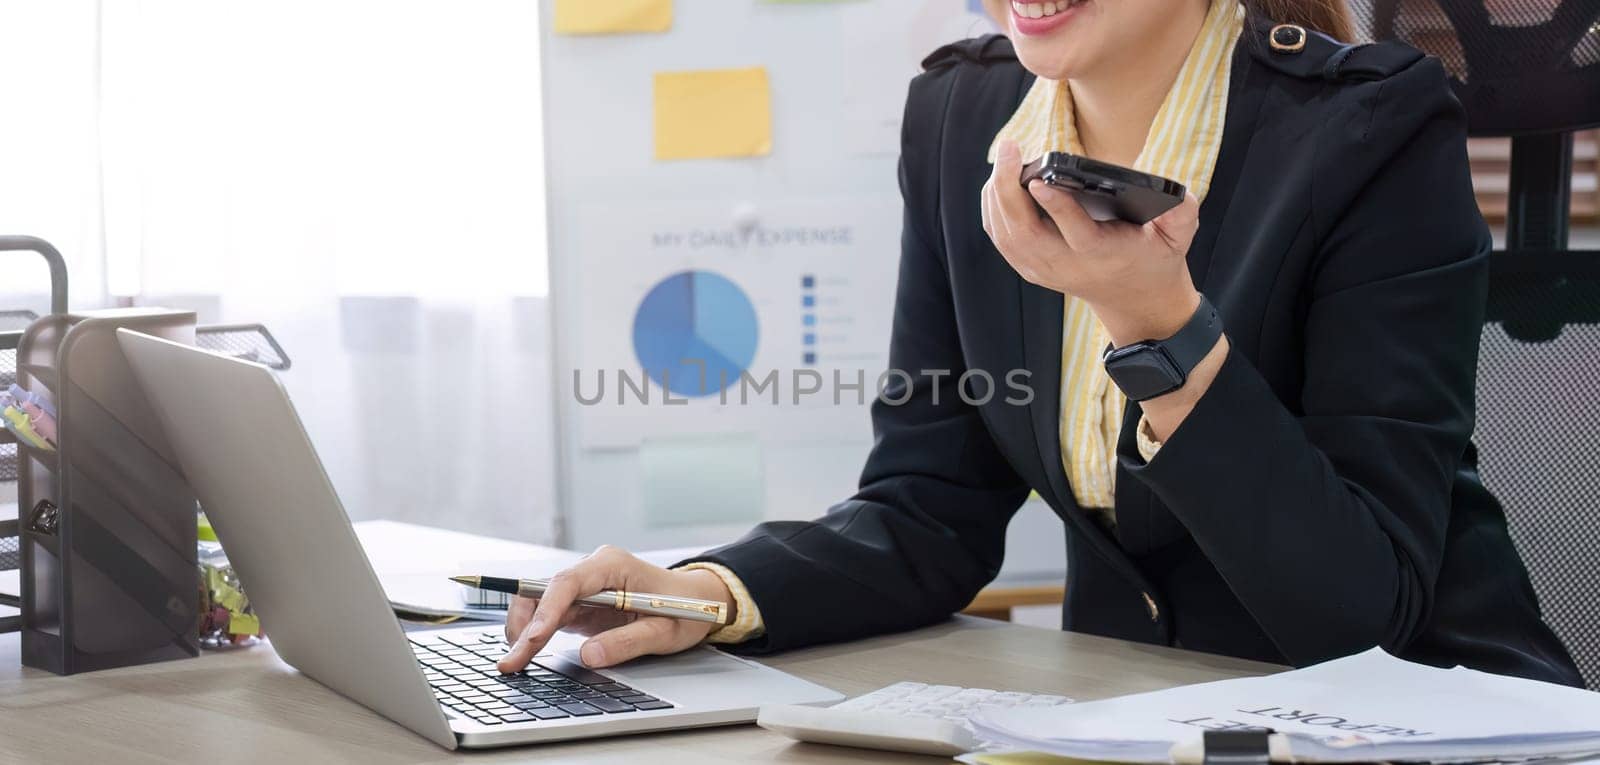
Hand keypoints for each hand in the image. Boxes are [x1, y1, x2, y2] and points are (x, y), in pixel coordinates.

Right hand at [496, 545, 734, 673]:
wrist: (697, 602)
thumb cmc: (686, 609)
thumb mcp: (665, 631)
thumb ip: (627, 642)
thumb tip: (587, 656)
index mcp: (613, 565)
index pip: (568, 582)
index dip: (546, 610)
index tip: (533, 639)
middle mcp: (593, 569)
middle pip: (544, 591)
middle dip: (525, 626)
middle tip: (512, 662)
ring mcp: (584, 585)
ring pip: (539, 602)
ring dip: (524, 630)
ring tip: (513, 662)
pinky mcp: (581, 602)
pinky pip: (549, 614)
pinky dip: (534, 633)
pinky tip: (525, 653)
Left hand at [980, 140, 1203, 345]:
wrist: (1134, 300)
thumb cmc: (1155, 259)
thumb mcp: (1178, 238)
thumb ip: (1182, 215)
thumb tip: (1178, 193)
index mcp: (1103, 256)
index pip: (1076, 233)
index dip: (1057, 207)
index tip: (1040, 180)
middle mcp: (1066, 266)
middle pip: (1025, 233)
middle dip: (1008, 190)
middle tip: (1008, 149)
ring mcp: (1044, 270)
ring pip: (1007, 234)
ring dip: (996, 195)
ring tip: (1003, 157)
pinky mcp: (1030, 268)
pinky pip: (1002, 238)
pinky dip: (993, 209)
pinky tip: (996, 182)